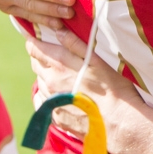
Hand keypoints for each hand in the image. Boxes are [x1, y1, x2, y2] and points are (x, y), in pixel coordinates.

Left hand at [24, 31, 145, 148]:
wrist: (118, 123)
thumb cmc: (113, 89)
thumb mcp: (98, 61)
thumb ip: (75, 44)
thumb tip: (57, 30)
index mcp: (60, 65)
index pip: (35, 48)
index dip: (34, 41)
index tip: (38, 38)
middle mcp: (51, 83)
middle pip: (35, 64)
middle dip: (41, 57)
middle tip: (55, 56)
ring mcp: (51, 101)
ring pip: (40, 83)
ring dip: (47, 77)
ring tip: (64, 78)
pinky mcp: (55, 118)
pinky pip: (42, 102)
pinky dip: (47, 96)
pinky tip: (59, 96)